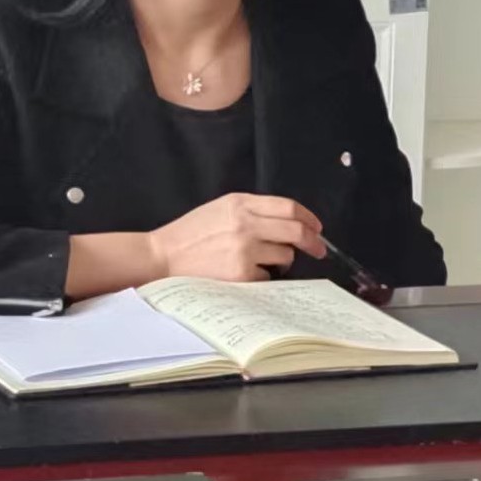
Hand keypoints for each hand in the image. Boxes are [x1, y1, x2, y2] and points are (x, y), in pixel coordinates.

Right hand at [147, 193, 327, 281]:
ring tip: (264, 262)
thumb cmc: (191, 234)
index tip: (317, 227)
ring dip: (283, 260)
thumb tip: (288, 221)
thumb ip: (252, 210)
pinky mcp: (240, 274)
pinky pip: (268, 276)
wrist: (162, 257)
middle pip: (295, 231)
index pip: (288, 207)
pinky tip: (245, 274)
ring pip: (285, 255)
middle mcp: (245, 224)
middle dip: (313, 241)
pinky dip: (263, 276)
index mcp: (241, 203)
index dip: (308, 217)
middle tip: (319, 249)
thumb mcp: (221, 209)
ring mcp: (244, 250)